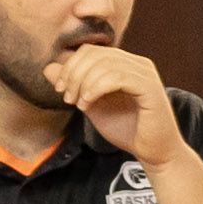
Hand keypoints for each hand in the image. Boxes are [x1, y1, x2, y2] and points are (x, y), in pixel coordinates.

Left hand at [38, 39, 186, 166]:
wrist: (153, 152)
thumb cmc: (127, 129)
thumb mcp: (92, 105)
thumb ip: (74, 86)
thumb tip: (49, 68)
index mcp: (126, 64)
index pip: (91, 51)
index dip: (70, 66)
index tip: (61, 90)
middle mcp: (138, 64)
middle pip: (95, 54)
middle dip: (74, 75)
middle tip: (68, 98)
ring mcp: (145, 74)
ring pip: (104, 64)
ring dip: (83, 84)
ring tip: (79, 104)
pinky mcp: (150, 88)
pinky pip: (117, 77)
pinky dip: (96, 89)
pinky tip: (89, 103)